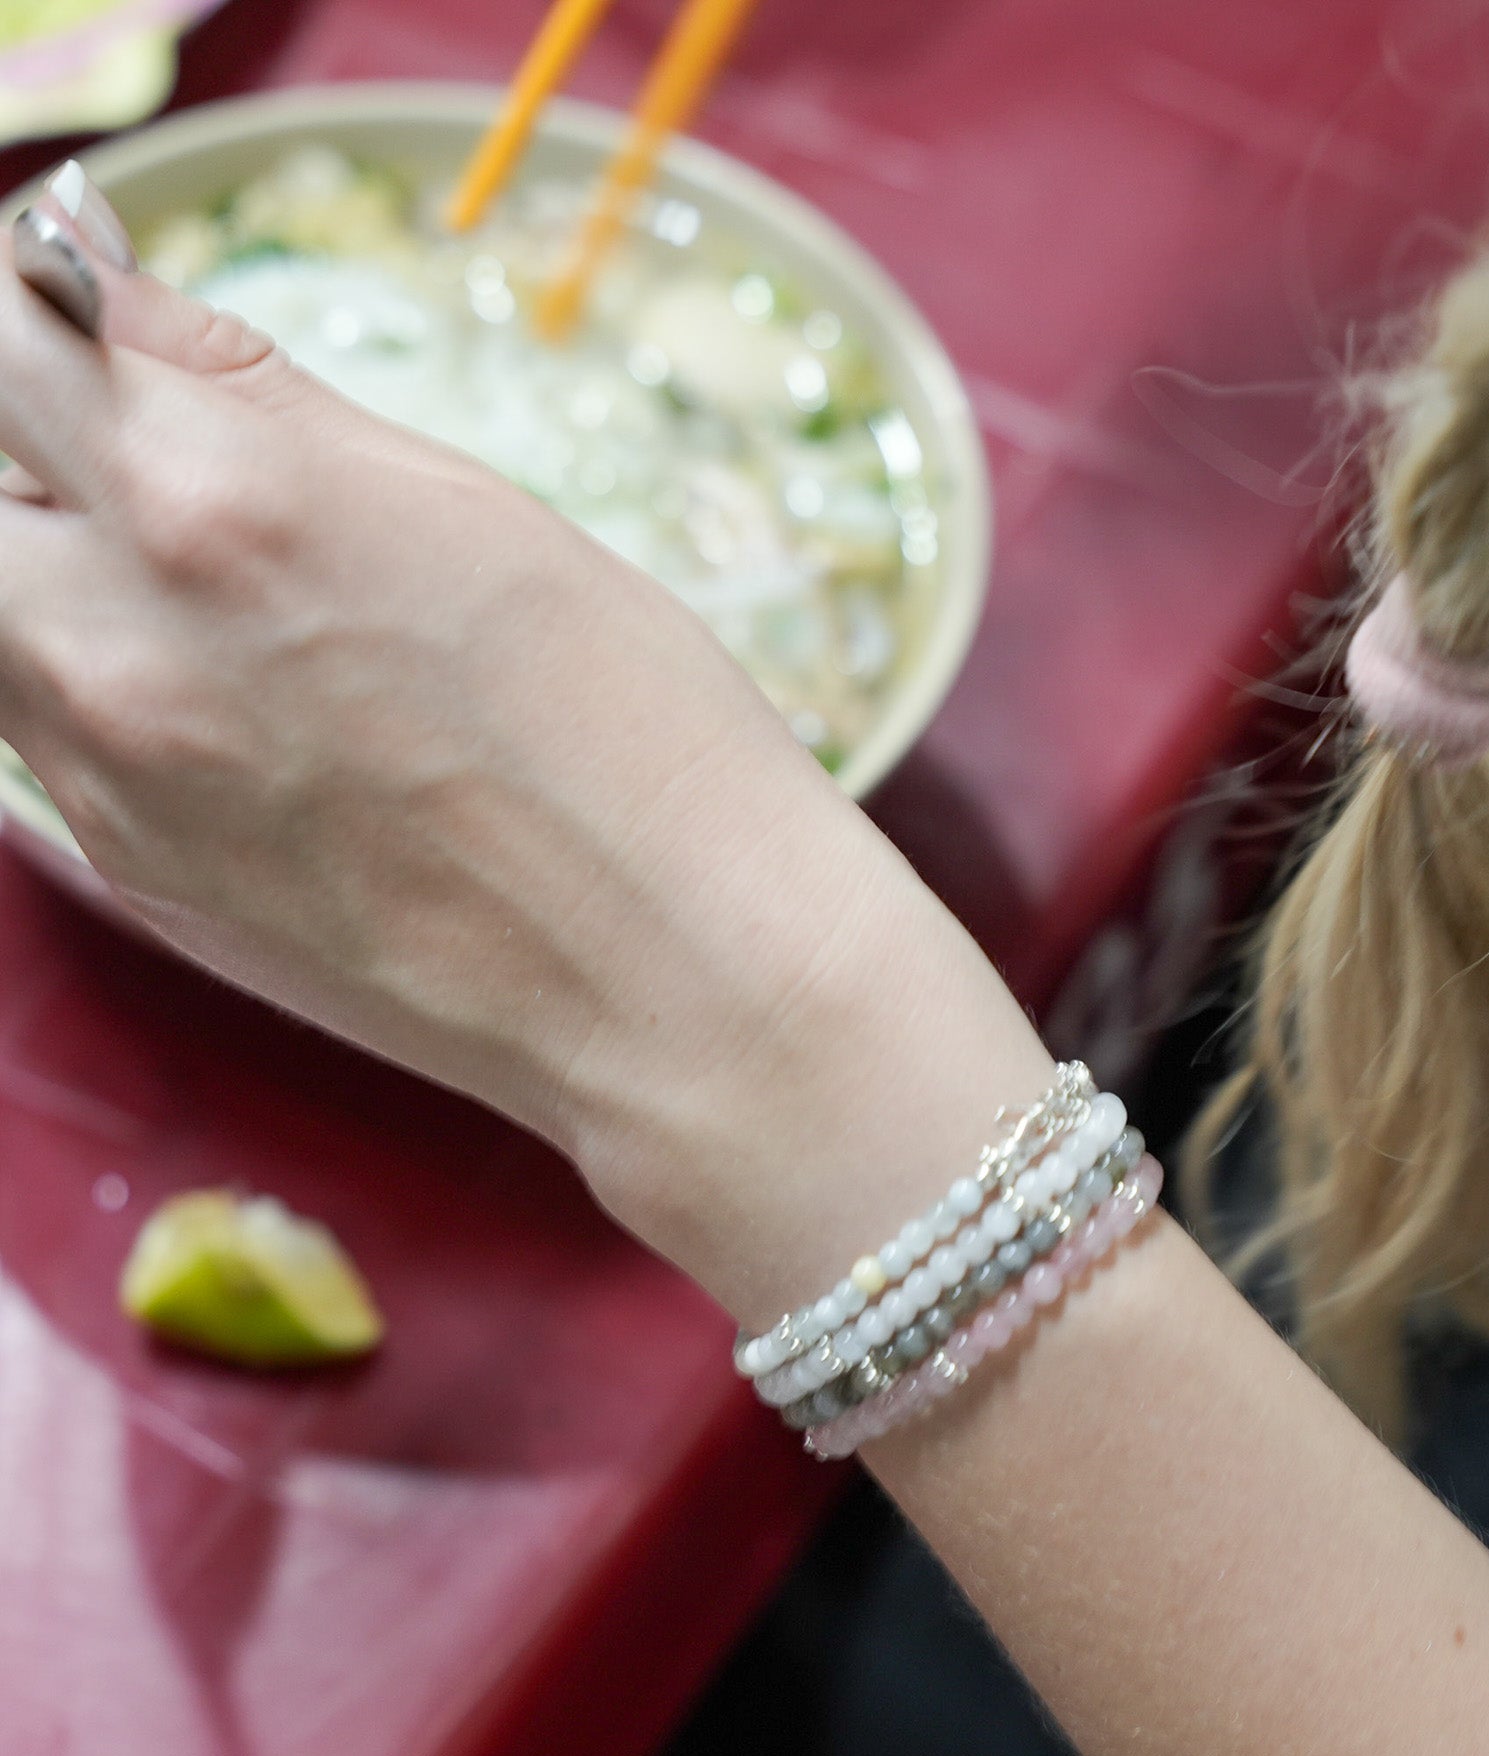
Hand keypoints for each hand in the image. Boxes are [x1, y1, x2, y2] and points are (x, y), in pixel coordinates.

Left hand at [0, 176, 1045, 1312]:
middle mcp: (120, 634)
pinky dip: (99, 682)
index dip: (49, 308)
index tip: (95, 318)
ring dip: (54, 569)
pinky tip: (242, 709)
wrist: (675, 981)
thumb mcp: (466, 504)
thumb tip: (108, 294)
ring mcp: (107, 774)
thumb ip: (251, 397)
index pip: (9, 325)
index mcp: (218, 497)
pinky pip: (46, 730)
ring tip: (205, 592)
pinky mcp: (128, 872)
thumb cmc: (634, 730)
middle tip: (146, 458)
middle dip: (37, 449)